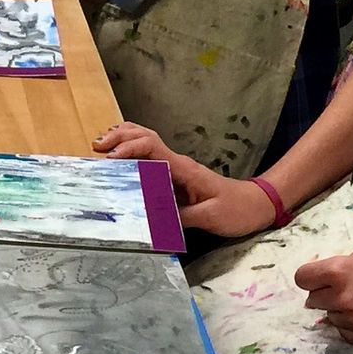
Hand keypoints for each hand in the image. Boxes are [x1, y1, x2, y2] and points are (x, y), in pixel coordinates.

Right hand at [94, 123, 275, 236]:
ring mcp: (177, 166)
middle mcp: (177, 162)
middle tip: (96, 146)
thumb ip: (180, 216)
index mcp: (183, 169)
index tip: (111, 159)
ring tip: (101, 145)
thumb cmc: (236, 210)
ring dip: (124, 139)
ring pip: (146, 141)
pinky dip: (132, 150)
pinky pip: (150, 156)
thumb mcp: (210, 217)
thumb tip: (150, 217)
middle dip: (120, 137)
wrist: (256, 205)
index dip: (129, 148)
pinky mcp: (177, 175)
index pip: (151, 147)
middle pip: (145, 136)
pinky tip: (120, 158)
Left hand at [294, 251, 352, 345]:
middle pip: (313, 301)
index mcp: (339, 271)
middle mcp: (342, 297)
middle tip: (345, 293)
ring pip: (331, 319)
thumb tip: (322, 284)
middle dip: (325, 296)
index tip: (318, 281)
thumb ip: (340, 270)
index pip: (302, 278)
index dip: (310, 279)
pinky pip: (346, 335)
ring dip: (341, 313)